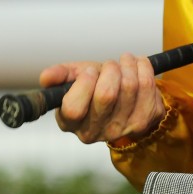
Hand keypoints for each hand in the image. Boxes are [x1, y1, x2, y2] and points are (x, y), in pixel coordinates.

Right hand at [37, 52, 166, 143]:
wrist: (125, 99)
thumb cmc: (96, 87)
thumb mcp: (75, 79)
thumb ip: (59, 76)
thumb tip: (45, 77)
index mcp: (71, 122)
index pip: (73, 108)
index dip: (83, 84)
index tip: (90, 72)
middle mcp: (95, 131)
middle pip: (106, 95)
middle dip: (109, 69)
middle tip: (109, 65)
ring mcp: (121, 128)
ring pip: (129, 86)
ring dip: (127, 65)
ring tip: (124, 62)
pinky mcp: (144, 121)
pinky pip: (147, 85)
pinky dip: (143, 66)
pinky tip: (137, 65)